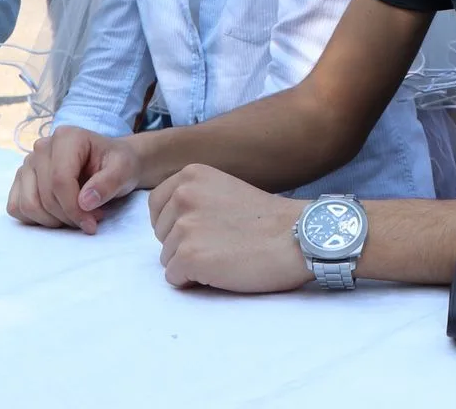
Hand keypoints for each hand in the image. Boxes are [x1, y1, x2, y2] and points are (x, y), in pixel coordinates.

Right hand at [6, 126, 139, 230]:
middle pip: (45, 196)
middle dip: (68, 216)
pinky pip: (16, 207)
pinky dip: (36, 219)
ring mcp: (28, 163)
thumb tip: (85, 201)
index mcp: (67, 137)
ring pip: (28, 204)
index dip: (74, 208)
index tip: (92, 224)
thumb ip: (108, 183)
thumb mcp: (124, 170)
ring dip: (52, 221)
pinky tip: (58, 215)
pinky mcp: (21, 179)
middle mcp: (42, 147)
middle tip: (90, 220)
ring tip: (76, 216)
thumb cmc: (118, 164)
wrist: (112, 164)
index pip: (60, 180)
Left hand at [148, 165, 309, 291]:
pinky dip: (194, 281)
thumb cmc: (268, 220)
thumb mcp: (224, 190)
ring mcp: (184, 226)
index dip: (178, 224)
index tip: (206, 228)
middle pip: (161, 235)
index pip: (157, 207)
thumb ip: (195, 199)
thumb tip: (171, 225)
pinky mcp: (189, 256)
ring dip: (191, 263)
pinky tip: (222, 269)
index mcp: (190, 175)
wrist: (298, 237)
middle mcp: (182, 195)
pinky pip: (174, 278)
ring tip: (226, 254)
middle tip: (222, 241)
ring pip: (167, 258)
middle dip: (184, 244)